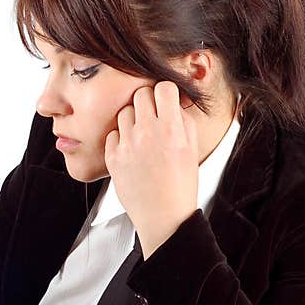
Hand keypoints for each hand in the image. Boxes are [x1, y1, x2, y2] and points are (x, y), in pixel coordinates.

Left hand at [104, 81, 198, 256]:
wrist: (163, 216)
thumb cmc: (180, 186)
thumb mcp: (192, 149)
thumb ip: (183, 121)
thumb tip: (175, 102)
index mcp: (170, 129)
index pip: (163, 88)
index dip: (166, 93)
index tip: (166, 102)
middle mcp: (146, 133)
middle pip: (141, 94)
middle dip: (149, 102)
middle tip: (153, 117)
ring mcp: (127, 145)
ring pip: (124, 112)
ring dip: (133, 119)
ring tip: (142, 136)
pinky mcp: (113, 158)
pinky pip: (112, 133)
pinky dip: (120, 138)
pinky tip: (131, 150)